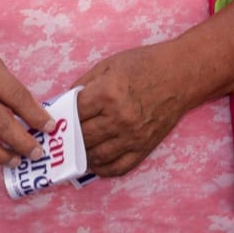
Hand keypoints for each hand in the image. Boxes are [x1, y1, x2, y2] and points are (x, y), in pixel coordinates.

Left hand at [72, 43, 191, 176]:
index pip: (75, 113)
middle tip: (59, 137)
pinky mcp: (145, 147)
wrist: (179, 75)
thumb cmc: (143, 65)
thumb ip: (83, 84)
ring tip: (72, 151)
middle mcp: (119, 118)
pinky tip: (94, 163)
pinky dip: (104, 168)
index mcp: (107, 94)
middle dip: (68, 137)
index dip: (61, 116)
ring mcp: (133, 136)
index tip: (53, 119)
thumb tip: (65, 102)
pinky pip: (120, 166)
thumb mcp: (107, 65)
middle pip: (83, 136)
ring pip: (98, 155)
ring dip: (82, 155)